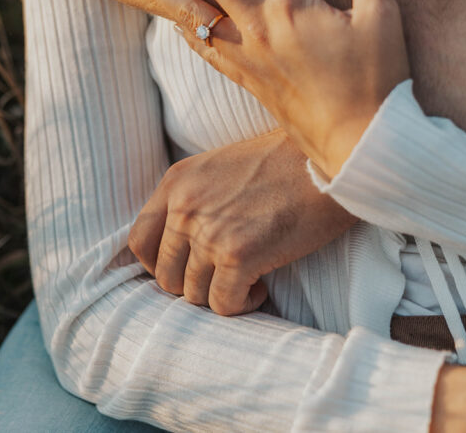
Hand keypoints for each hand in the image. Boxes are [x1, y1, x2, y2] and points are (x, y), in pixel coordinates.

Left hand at [123, 0, 408, 176]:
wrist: (359, 140)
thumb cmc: (378, 78)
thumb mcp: (382, 17)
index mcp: (293, 4)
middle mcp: (257, 25)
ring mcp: (245, 53)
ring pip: (190, 12)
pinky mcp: (243, 77)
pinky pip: (201, 49)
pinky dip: (181, 30)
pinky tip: (166, 18)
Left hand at [128, 130, 357, 315]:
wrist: (326, 160)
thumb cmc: (283, 163)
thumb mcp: (219, 167)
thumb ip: (193, 199)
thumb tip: (179, 246)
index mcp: (176, 182)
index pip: (139, 242)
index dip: (160, 265)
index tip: (187, 269)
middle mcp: (184, 207)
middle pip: (165, 275)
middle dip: (194, 284)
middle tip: (224, 277)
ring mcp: (208, 232)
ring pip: (193, 295)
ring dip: (220, 295)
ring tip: (247, 279)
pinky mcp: (237, 255)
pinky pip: (223, 305)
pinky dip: (242, 304)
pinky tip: (261, 287)